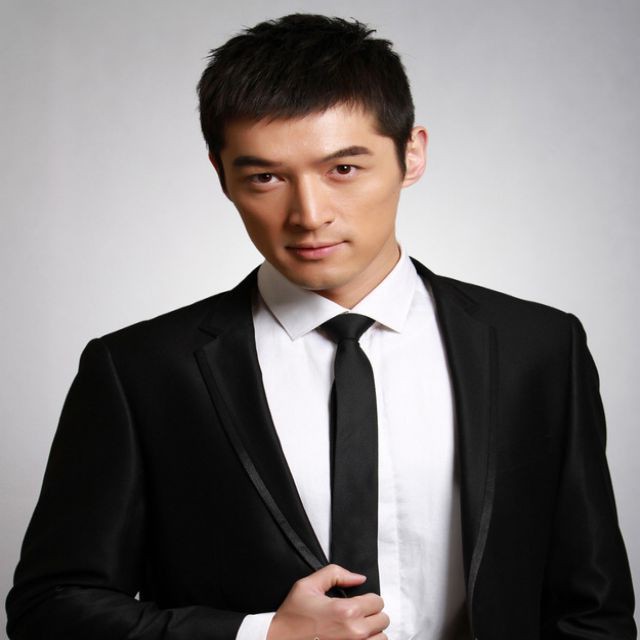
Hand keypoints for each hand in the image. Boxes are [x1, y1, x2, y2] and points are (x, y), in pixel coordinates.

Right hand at [266, 564, 388, 639]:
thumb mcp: (308, 586)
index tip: (359, 601)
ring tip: (358, 630)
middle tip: (358, 614)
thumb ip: (335, 574)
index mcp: (345, 611)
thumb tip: (358, 578)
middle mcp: (354, 633)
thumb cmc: (292, 617)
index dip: (369, 599)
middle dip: (372, 615)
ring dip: (373, 633)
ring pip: (381, 639)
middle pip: (383, 620)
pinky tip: (355, 639)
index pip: (377, 602)